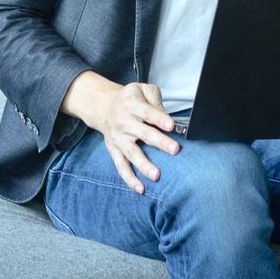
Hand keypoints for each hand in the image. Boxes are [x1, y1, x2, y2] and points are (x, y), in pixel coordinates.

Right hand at [64, 72, 179, 194]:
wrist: (104, 105)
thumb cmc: (130, 99)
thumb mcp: (142, 89)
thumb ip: (156, 101)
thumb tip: (167, 119)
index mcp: (132, 105)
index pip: (148, 112)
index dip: (160, 118)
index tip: (172, 126)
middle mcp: (123, 122)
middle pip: (143, 133)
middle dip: (159, 142)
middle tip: (175, 149)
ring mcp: (118, 137)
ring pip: (131, 153)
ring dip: (144, 165)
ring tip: (156, 175)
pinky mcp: (113, 150)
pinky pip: (121, 166)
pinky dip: (129, 178)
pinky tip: (140, 188)